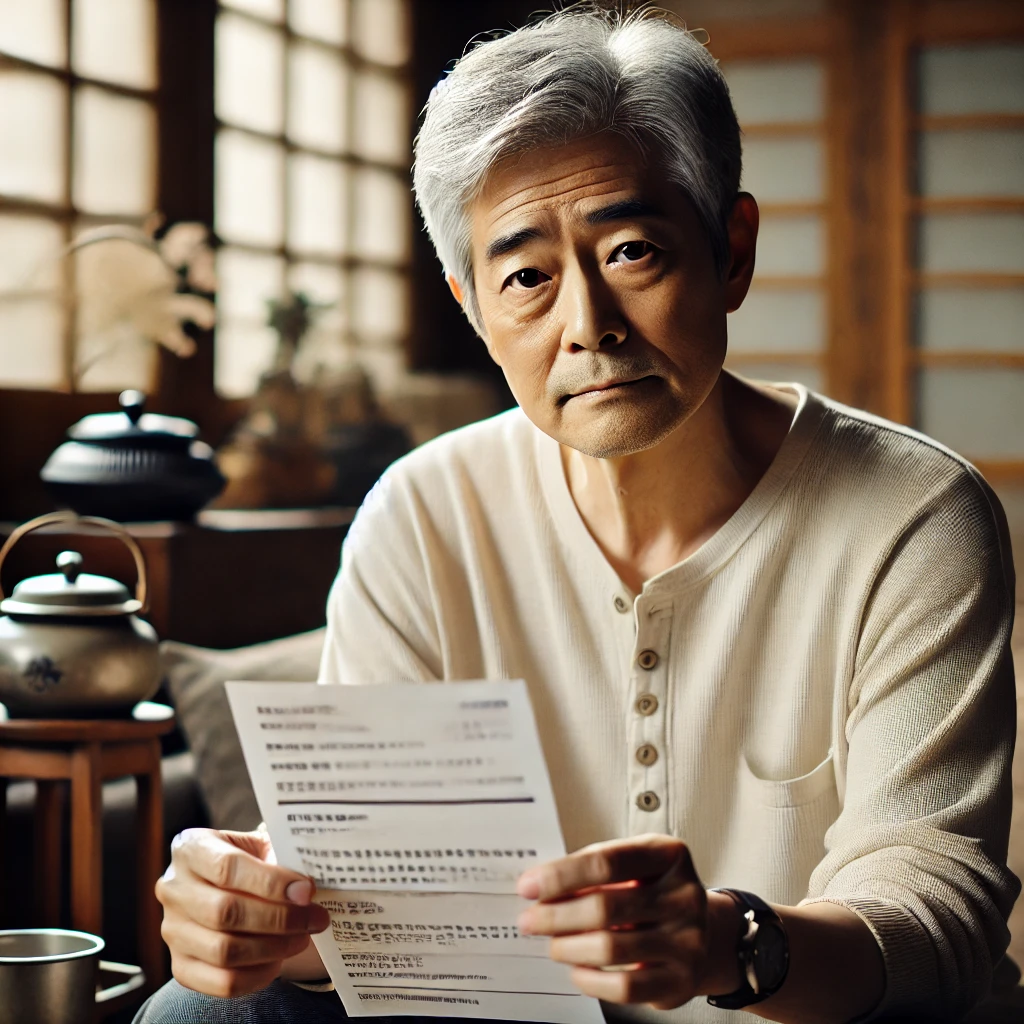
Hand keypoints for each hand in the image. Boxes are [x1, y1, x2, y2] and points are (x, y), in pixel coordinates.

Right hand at [156, 827, 330, 997]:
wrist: (231, 886)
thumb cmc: (251, 862)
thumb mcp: (261, 847)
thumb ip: (279, 859)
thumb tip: (306, 887)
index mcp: (190, 848)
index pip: (227, 867)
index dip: (270, 882)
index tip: (307, 891)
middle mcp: (173, 889)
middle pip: (225, 912)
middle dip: (280, 918)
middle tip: (315, 918)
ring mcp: (172, 930)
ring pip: (224, 951)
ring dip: (273, 947)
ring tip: (302, 937)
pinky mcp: (181, 966)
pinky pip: (221, 981)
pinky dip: (257, 975)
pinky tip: (279, 960)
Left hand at [516, 833, 737, 1009]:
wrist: (706, 933)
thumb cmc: (655, 891)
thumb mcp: (633, 865)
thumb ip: (594, 870)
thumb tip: (540, 888)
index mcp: (668, 855)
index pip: (606, 862)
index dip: (561, 875)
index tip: (529, 885)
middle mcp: (684, 896)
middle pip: (604, 907)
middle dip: (556, 915)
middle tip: (529, 920)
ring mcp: (688, 940)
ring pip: (610, 948)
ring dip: (568, 948)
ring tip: (553, 944)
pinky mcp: (681, 980)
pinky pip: (624, 986)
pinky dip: (591, 980)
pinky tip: (576, 969)